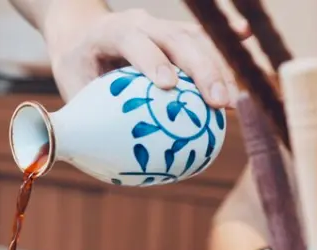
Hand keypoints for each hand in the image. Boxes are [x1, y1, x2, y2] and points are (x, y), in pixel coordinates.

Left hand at [43, 8, 250, 107]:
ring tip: (233, 103)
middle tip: (216, 104)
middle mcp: (141, 23)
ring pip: (196, 40)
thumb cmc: (75, 67)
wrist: (81, 32)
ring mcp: (162, 26)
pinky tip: (248, 40)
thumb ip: (74, 117)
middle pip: (175, 39)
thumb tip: (69, 159)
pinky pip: (206, 35)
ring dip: (218, 67)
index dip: (151, 60)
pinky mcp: (177, 34)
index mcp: (110, 32)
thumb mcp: (68, 86)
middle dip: (200, 68)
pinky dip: (227, 36)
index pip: (133, 41)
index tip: (168, 86)